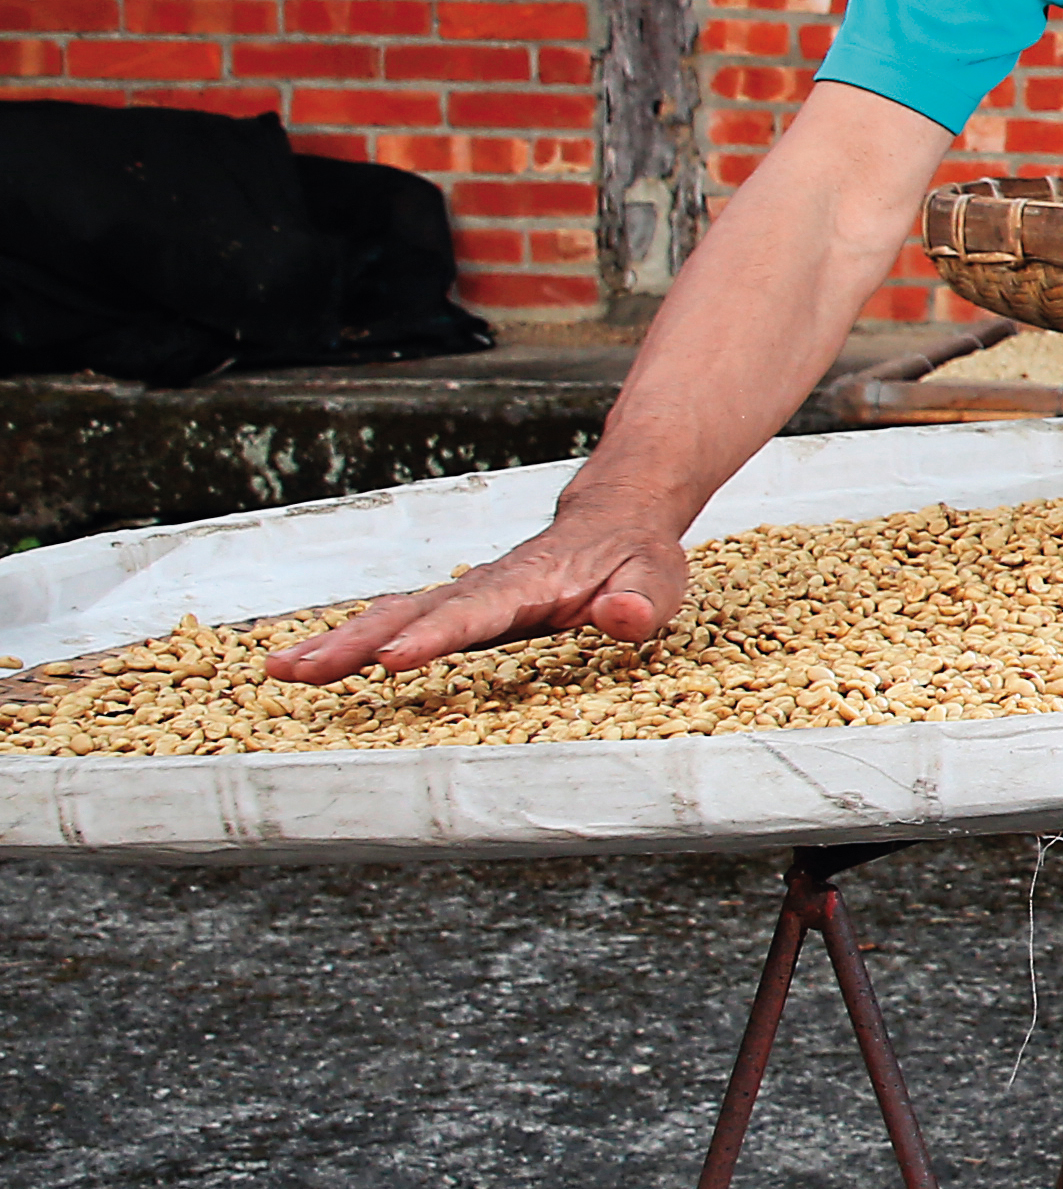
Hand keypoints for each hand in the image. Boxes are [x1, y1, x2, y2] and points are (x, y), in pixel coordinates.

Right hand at [266, 509, 692, 683]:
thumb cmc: (635, 556)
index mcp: (529, 584)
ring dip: (335, 642)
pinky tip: (307, 664)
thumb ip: (641, 599)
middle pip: (410, 613)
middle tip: (299, 671)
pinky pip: (395, 621)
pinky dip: (348, 640)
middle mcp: (484, 586)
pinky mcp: (454, 606)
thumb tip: (622, 616)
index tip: (391, 659)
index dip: (434, 636)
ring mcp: (463, 595)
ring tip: (280, 672)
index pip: (476, 612)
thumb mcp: (657, 578)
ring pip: (390, 615)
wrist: (616, 517)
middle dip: (352, 643)